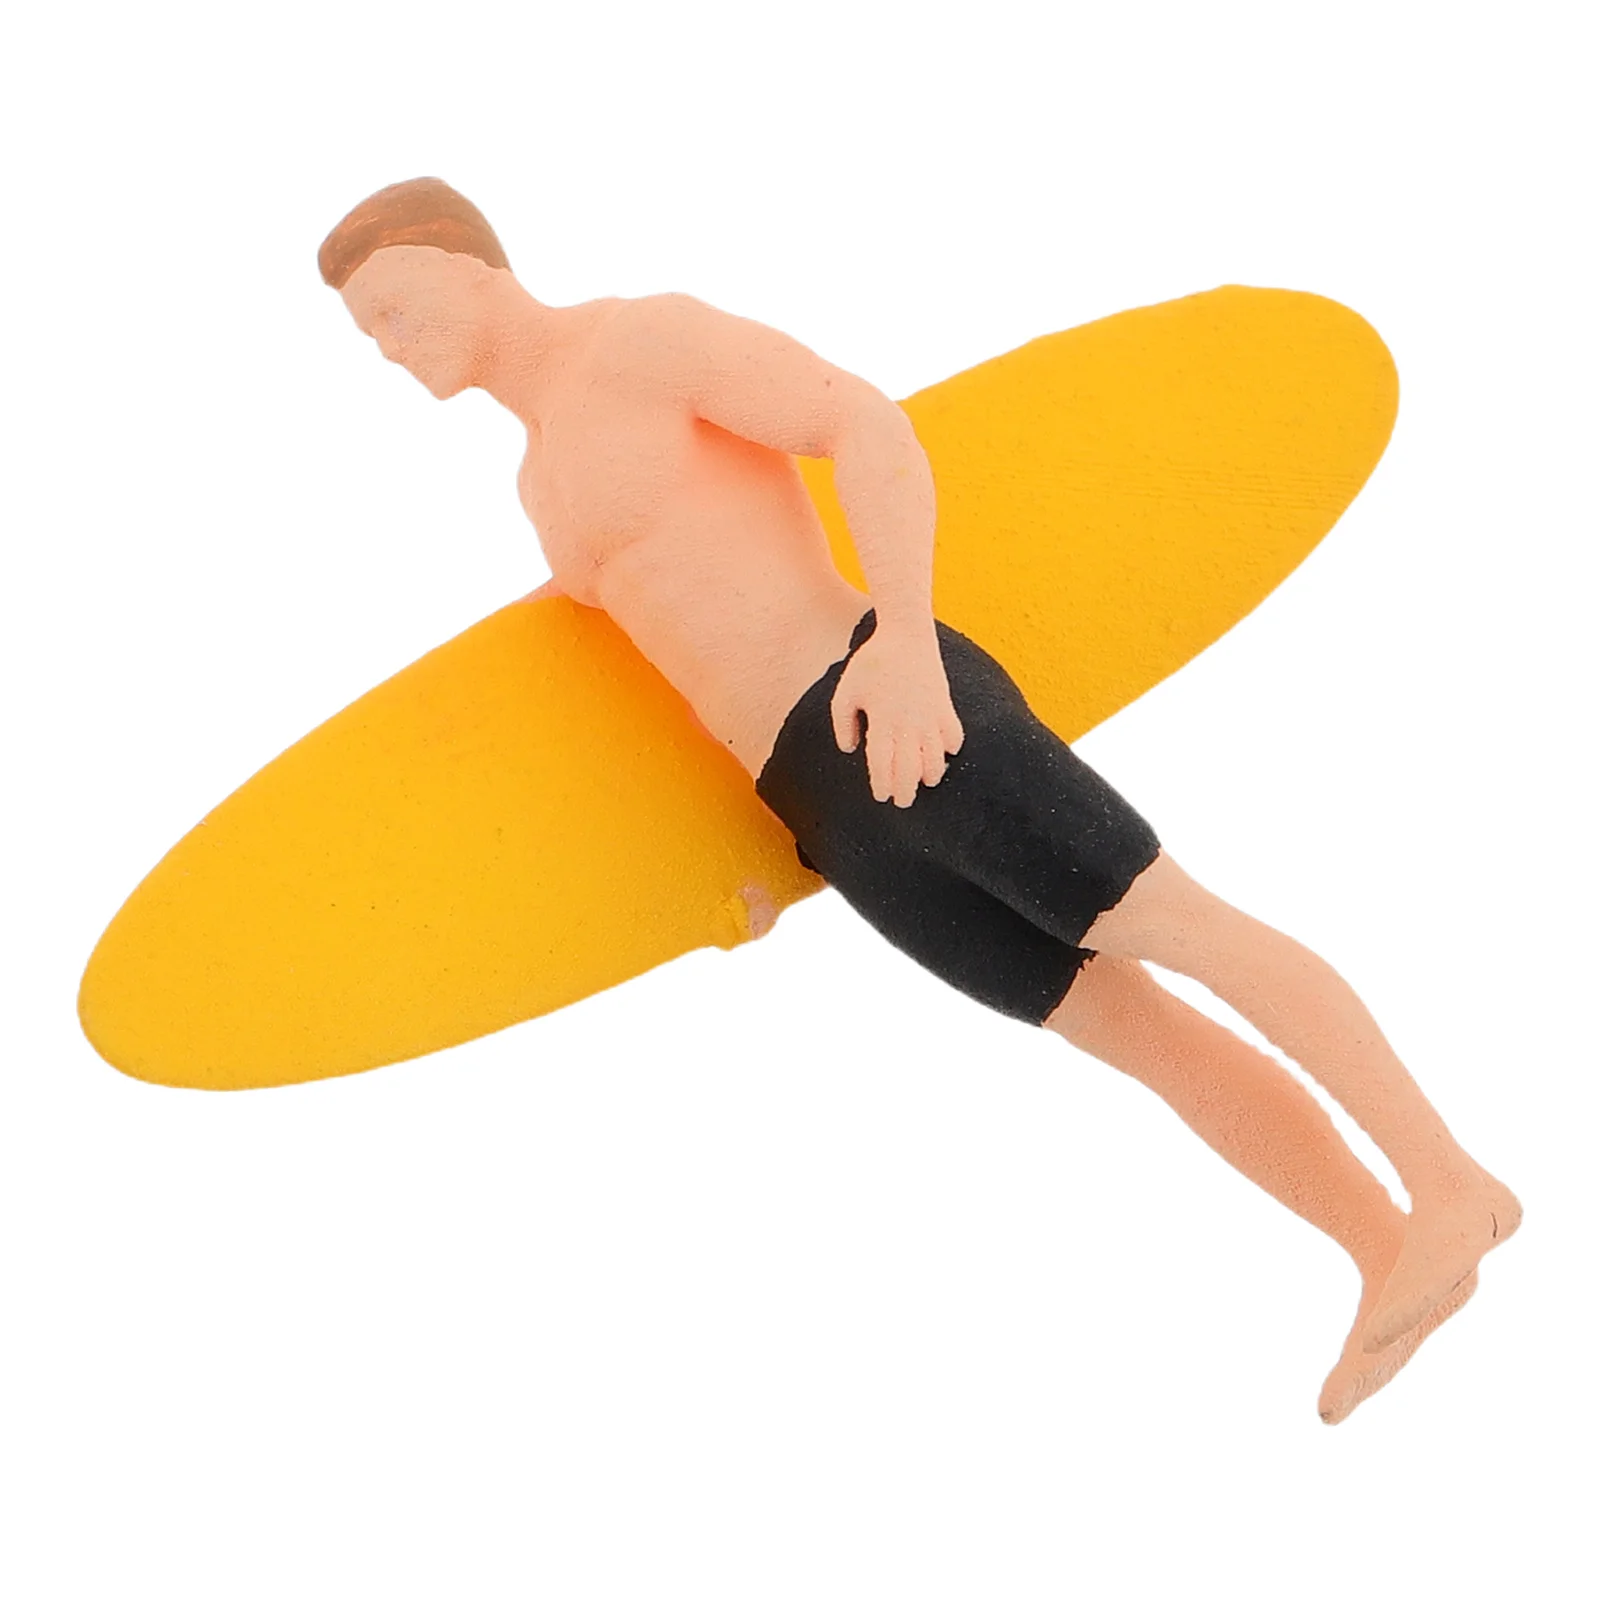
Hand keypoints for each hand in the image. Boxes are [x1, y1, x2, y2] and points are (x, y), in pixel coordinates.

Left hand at [830, 626, 964, 805]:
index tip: (882, 796)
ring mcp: (930, 714)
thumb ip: (843, 723)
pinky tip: (943, 753)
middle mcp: (908, 722)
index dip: (883, 784)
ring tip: (924, 781)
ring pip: (936, 757)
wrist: (905, 633)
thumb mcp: (845, 691)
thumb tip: (850, 750)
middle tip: (902, 801)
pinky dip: (950, 749)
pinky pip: (953, 736)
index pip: (883, 763)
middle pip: (910, 768)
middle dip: (906, 790)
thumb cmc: (871, 663)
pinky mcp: (945, 705)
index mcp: (882, 720)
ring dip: (930, 774)